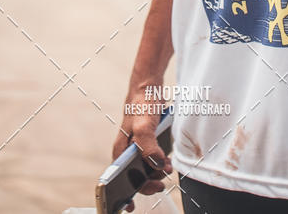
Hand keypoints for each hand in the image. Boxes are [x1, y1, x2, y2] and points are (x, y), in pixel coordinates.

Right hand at [112, 92, 172, 212]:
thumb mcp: (144, 125)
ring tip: (167, 168)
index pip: (120, 179)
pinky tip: (166, 161)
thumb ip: (148, 146)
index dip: (125, 193)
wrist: (149, 85)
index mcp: (120, 151)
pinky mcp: (146, 140)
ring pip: (145, 167)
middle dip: (148, 181)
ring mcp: (136, 145)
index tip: (130, 207)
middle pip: (135, 175)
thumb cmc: (142, 103)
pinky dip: (158, 162)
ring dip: (156, 171)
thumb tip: (155, 164)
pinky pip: (151, 157)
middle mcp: (127, 150)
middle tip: (162, 181)